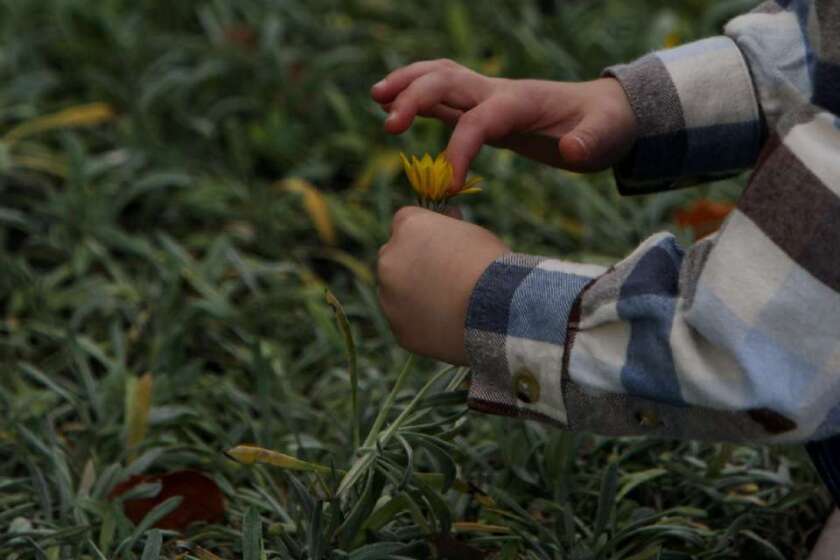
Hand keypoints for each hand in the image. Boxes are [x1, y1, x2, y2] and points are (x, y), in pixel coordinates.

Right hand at [371, 59, 636, 187]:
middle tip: (389, 127)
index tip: (451, 185)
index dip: (460, 149)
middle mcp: (499, 92)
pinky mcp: (484, 108)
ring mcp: (489, 96)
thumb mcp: (607, 138)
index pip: (479, 119)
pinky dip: (417, 96)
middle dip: (416, 97)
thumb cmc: (605, 127)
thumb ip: (589, 142)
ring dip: (407, 84)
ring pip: (440, 78)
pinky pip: (445, 95)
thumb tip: (569, 150)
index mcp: (522, 101)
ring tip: (376, 97)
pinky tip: (394, 107)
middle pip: (448, 80)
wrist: (607, 112)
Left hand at [377, 207, 509, 364]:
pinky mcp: (400, 330)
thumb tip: (446, 219)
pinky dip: (422, 324)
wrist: (497, 309)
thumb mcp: (471, 232)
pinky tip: (449, 325)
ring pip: (396, 294)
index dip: (426, 235)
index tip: (443, 246)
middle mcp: (389, 259)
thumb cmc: (489, 264)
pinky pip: (407, 324)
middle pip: (394, 259)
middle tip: (444, 279)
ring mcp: (389, 297)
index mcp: (407, 227)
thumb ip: (448, 227)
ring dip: (413, 296)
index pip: (406, 224)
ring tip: (451, 306)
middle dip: (412, 265)